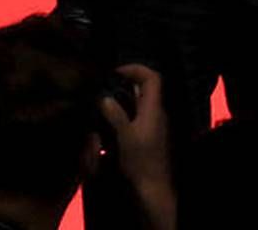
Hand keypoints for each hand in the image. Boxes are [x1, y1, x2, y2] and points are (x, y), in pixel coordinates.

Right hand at [100, 65, 176, 229]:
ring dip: (121, 102)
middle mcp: (156, 114)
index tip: (115, 73)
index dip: (135, 69)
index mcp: (154, 109)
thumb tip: (104, 97)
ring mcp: (153, 126)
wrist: (153, 189)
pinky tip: (107, 128)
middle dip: (124, 86)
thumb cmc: (141, 163)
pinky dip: (122, 118)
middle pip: (144, 89)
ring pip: (138, 104)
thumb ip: (115, 114)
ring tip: (102, 109)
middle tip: (103, 91)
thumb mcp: (125, 137)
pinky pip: (135, 119)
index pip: (152, 77)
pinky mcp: (147, 138)